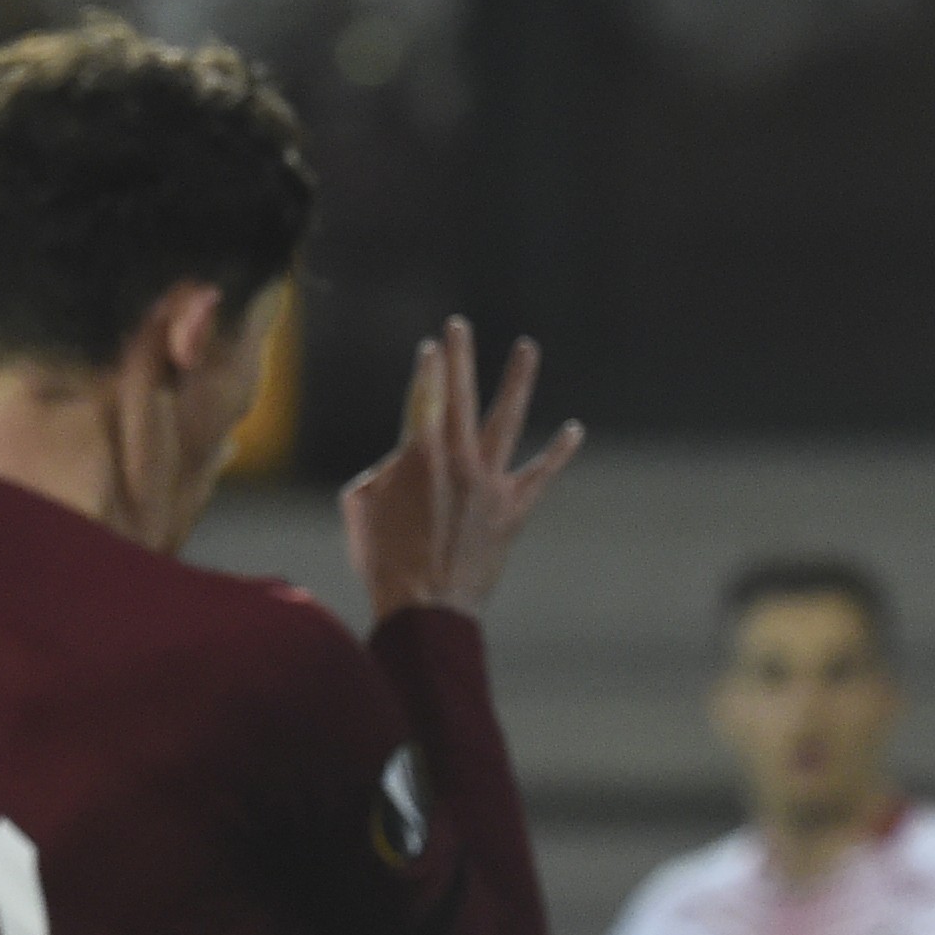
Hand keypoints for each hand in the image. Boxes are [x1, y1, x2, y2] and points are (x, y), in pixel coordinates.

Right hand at [339, 316, 583, 621]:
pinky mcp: (512, 511)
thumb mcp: (361, 509)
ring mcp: (489, 483)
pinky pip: (540, 476)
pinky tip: (573, 431)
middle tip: (460, 325)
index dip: (427, 370)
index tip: (431, 348)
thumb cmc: (384, 564)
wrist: (426, 610)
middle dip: (460, 357)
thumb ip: (378, 474)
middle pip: (460, 394)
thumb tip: (399, 466)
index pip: (422, 397)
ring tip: (527, 348)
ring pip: (505, 420)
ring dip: (517, 380)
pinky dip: (557, 454)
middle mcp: (458, 460)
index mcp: (417, 456)